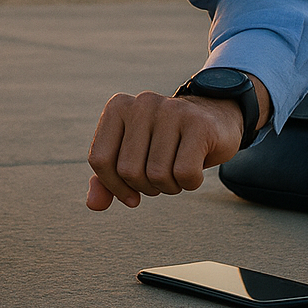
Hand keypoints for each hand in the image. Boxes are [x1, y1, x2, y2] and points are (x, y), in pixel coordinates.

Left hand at [84, 84, 265, 210]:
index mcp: (118, 107)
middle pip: (128, 171)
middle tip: (160, 176)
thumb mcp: (132, 157)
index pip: (100, 159)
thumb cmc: (165, 143)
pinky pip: (184, 173)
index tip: (131, 193)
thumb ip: (107, 180)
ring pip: (157, 175)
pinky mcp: (198, 125)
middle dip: (145, 187)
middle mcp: (142, 103)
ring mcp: (171, 110)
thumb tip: (94, 204)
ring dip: (169, 186)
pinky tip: (194, 169)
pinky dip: (190, 183)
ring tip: (177, 170)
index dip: (114, 186)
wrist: (213, 120)